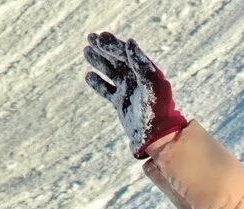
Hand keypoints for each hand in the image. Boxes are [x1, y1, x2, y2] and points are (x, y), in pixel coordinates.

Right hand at [84, 32, 187, 158]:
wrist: (156, 135)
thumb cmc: (157, 109)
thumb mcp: (151, 83)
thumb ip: (141, 63)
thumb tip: (129, 42)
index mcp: (146, 72)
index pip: (127, 53)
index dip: (113, 45)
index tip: (100, 38)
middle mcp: (136, 79)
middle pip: (117, 59)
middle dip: (104, 48)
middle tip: (90, 38)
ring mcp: (128, 91)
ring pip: (110, 72)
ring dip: (98, 61)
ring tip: (86, 51)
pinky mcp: (121, 103)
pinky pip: (107, 90)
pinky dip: (98, 83)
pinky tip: (88, 76)